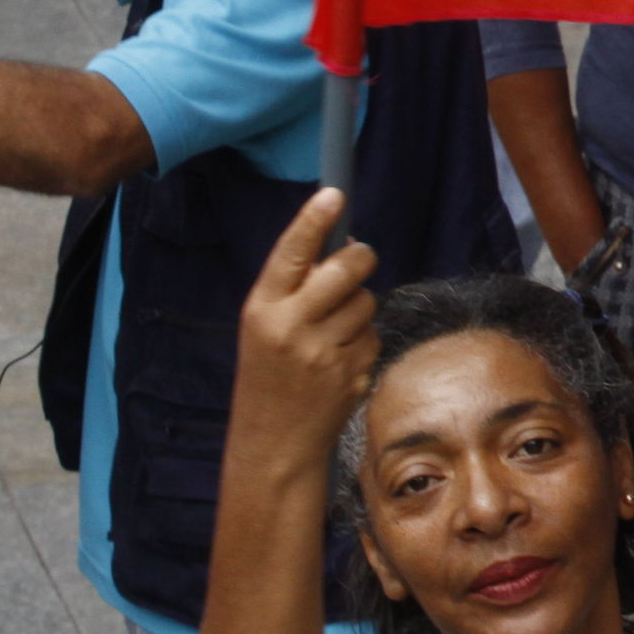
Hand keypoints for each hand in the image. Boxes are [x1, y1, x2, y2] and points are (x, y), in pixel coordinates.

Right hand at [232, 190, 379, 468]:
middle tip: (357, 260)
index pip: (290, 254)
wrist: (272, 441)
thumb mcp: (264, 329)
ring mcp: (323, 351)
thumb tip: (345, 248)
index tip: (334, 193)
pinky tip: (340, 363)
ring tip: (332, 334)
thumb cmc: (269, 374)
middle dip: (360, 259)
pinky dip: (363, 342)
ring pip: (366, 301)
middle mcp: (291, 327)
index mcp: (261, 310)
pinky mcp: (352, 371)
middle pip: (347, 268)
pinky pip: (373, 335)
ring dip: (359, 309)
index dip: (313, 221)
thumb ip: (296, 291)